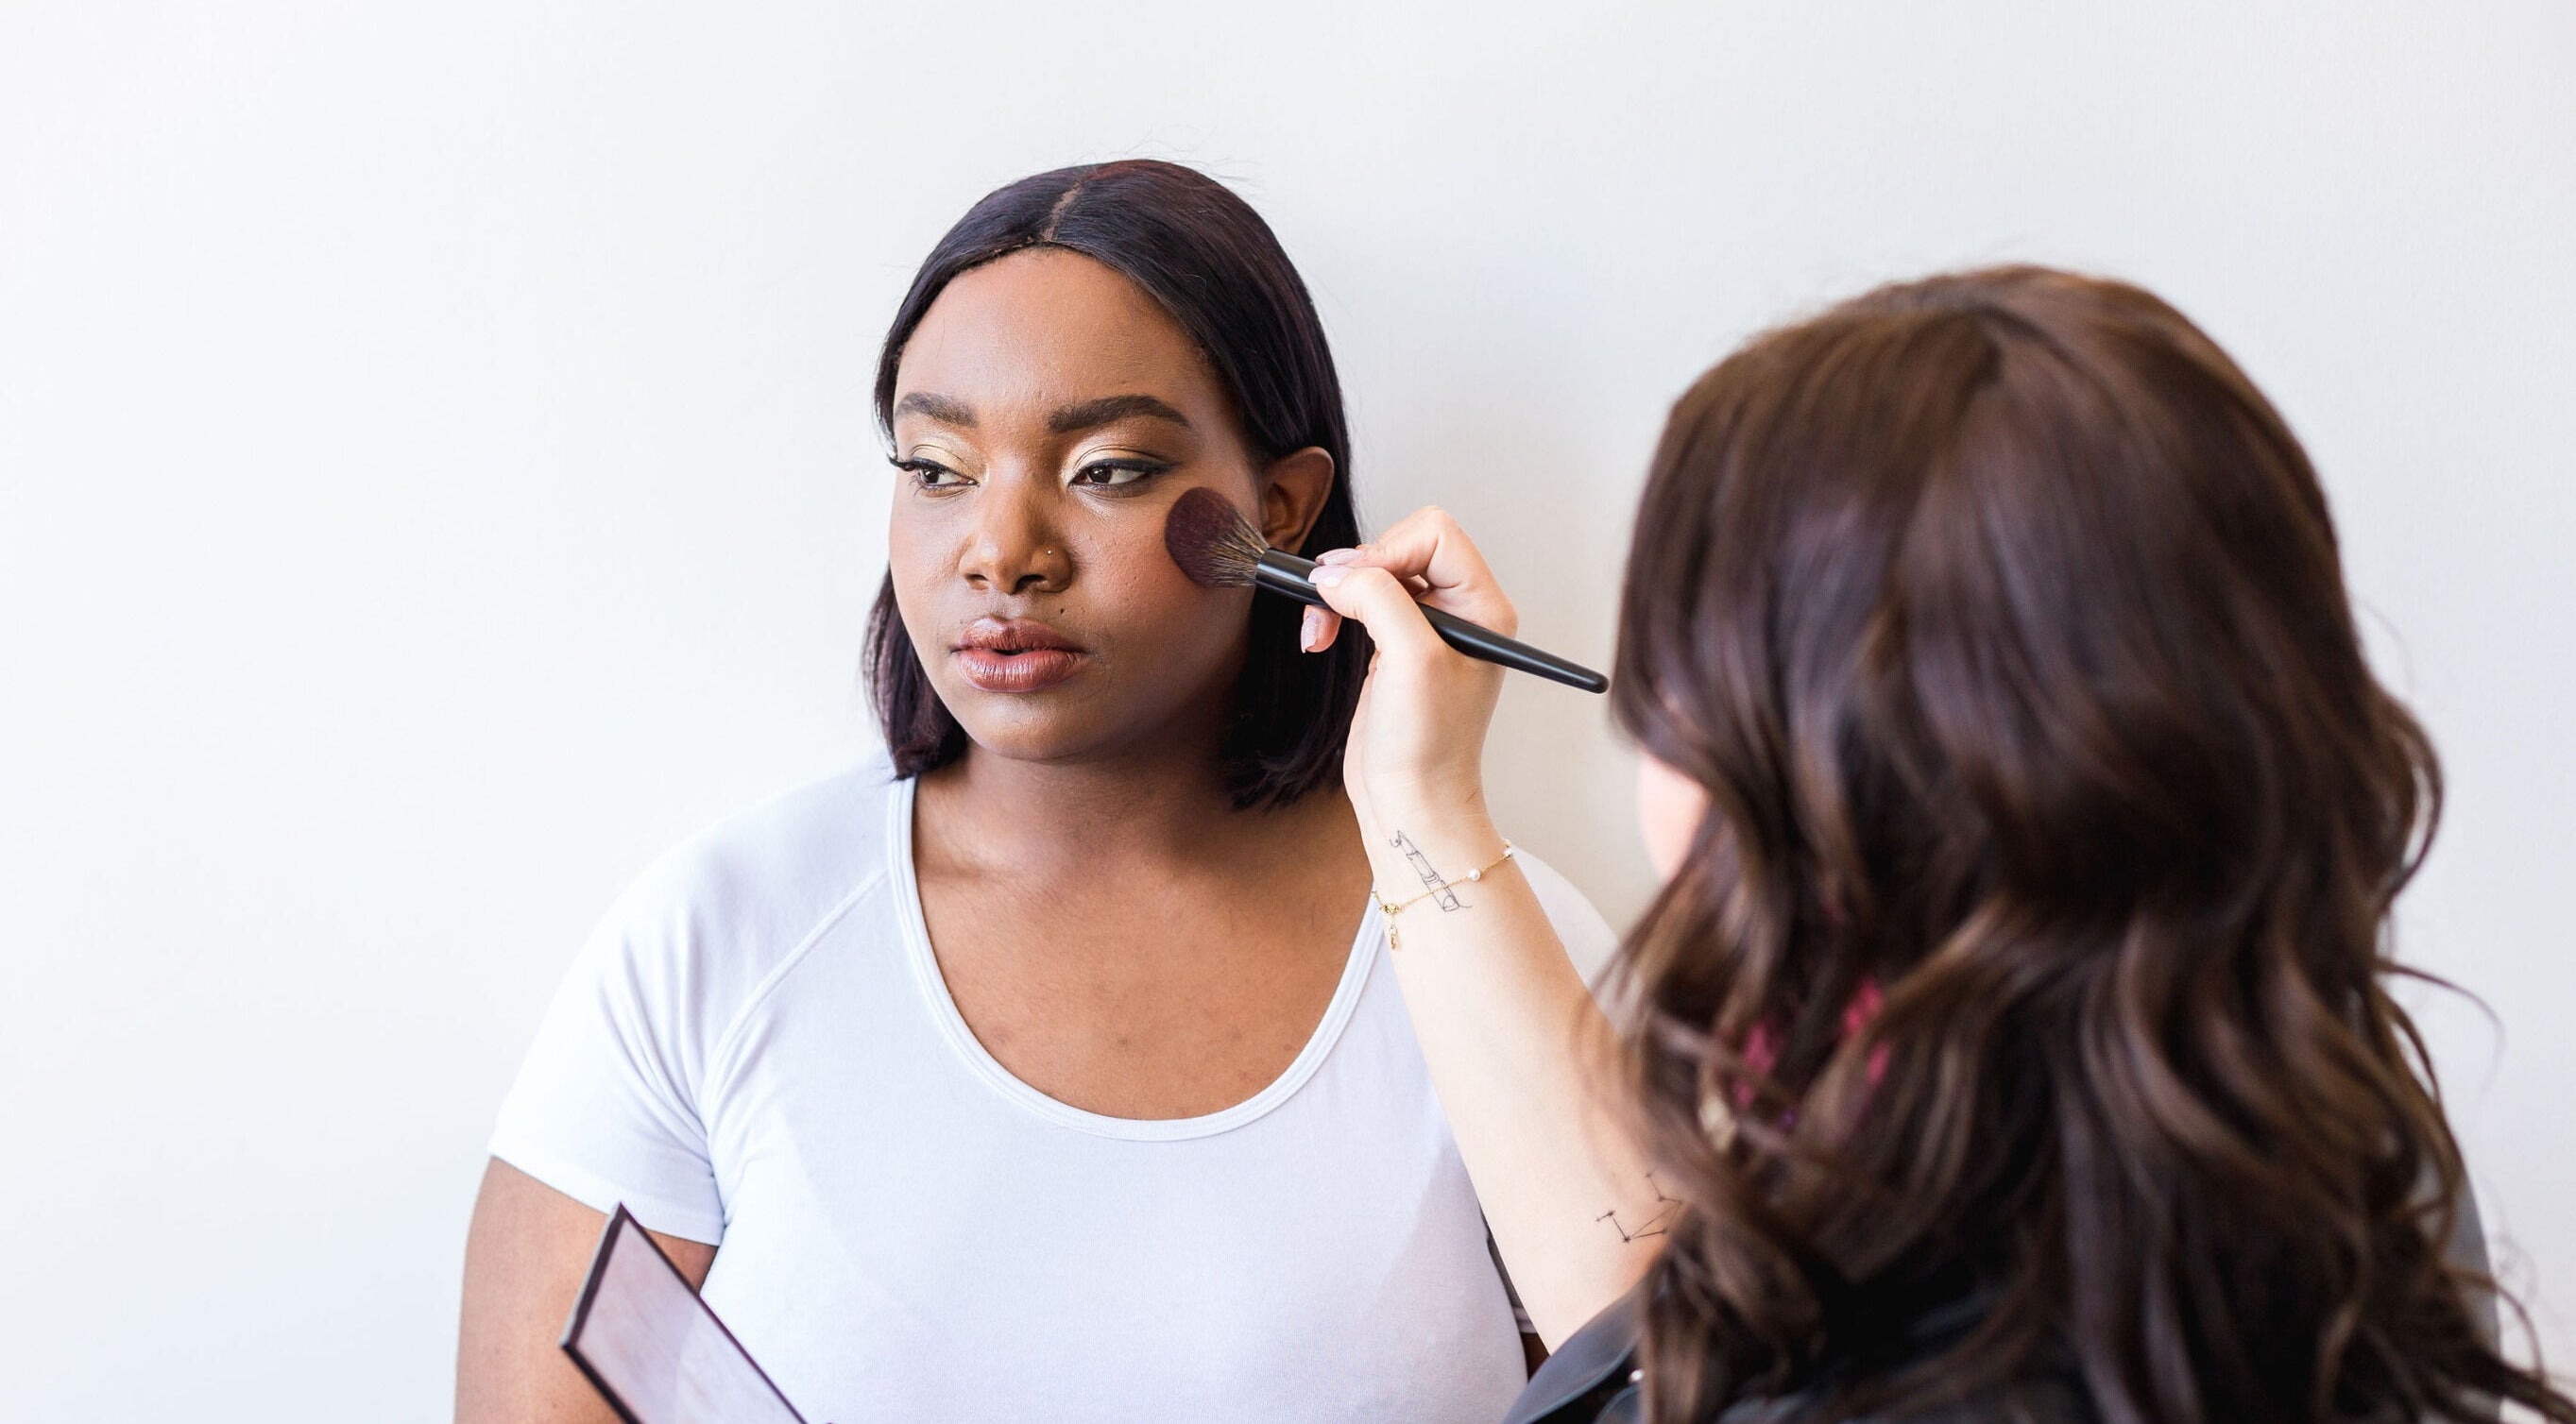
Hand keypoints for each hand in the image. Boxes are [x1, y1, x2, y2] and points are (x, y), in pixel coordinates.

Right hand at [1304, 506, 1514, 842]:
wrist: (1411, 803)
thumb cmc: (1428, 746)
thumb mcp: (1411, 660)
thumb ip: (1378, 599)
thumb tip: (1333, 571)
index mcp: (1482, 606)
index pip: (1435, 534)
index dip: (1389, 549)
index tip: (1358, 584)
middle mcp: (1459, 611)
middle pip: (1400, 547)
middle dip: (1358, 571)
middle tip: (1330, 603)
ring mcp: (1425, 629)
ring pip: (1372, 573)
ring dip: (1337, 593)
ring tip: (1318, 630)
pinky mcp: (1393, 646)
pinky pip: (1358, 603)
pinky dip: (1332, 613)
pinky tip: (1318, 639)